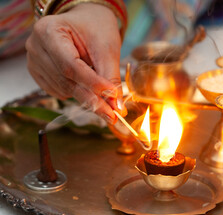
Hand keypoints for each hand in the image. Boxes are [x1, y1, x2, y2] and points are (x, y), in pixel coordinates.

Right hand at [26, 3, 125, 123]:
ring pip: (63, 89)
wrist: (85, 21)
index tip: (112, 98)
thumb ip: (110, 77)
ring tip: (105, 96)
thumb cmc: (95, 28)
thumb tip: (116, 107)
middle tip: (112, 115)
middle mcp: (36, 47)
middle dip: (92, 99)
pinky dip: (76, 93)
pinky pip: (59, 92)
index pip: (71, 66)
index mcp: (49, 31)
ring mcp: (34, 61)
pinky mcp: (39, 73)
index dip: (92, 84)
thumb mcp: (107, 47)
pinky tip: (87, 86)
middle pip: (65, 81)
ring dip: (86, 97)